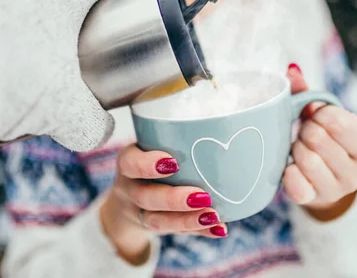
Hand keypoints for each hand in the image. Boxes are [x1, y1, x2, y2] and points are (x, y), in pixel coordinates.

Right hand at [100, 144, 227, 264]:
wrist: (126, 200)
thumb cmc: (148, 160)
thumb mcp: (149, 145)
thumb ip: (175, 136)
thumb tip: (230, 124)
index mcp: (128, 162)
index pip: (130, 163)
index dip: (147, 165)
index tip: (173, 163)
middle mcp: (130, 188)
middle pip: (145, 197)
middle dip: (173, 199)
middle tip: (202, 196)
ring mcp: (139, 212)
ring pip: (158, 220)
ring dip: (187, 220)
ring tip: (212, 216)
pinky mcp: (155, 227)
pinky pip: (176, 232)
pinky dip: (200, 231)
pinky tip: (219, 228)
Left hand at [282, 64, 356, 220]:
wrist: (323, 185)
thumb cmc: (323, 143)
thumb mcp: (322, 119)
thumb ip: (307, 93)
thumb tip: (292, 69)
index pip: (338, 121)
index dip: (319, 114)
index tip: (316, 117)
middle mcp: (356, 172)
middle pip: (317, 138)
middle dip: (305, 131)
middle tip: (305, 134)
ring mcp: (336, 189)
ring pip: (305, 159)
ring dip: (295, 150)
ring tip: (299, 149)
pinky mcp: (314, 201)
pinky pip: (295, 184)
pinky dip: (288, 172)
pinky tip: (290, 167)